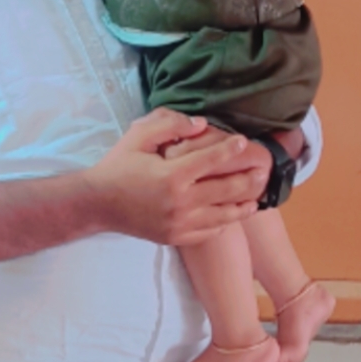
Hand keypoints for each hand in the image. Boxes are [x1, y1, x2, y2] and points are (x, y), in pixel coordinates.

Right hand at [86, 110, 270, 245]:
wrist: (97, 203)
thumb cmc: (118, 166)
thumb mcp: (138, 136)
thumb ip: (169, 124)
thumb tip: (201, 124)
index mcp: (173, 175)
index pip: (212, 159)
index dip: (231, 149)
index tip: (244, 143)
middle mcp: (180, 201)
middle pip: (226, 190)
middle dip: (248, 180)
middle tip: (263, 172)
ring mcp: (179, 223)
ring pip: (222, 216)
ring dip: (243, 207)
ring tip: (257, 199)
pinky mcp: (175, 237)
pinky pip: (208, 232)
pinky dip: (223, 224)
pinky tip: (230, 216)